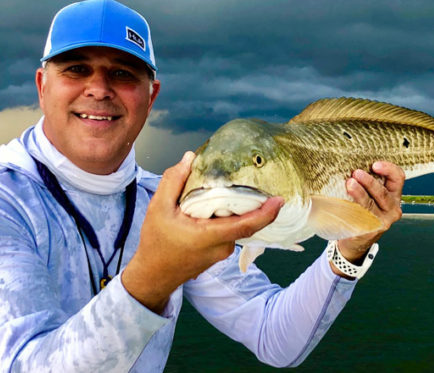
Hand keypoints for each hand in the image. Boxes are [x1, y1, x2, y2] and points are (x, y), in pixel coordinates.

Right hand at [121, 151, 283, 312]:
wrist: (154, 275)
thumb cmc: (155, 244)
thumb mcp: (158, 207)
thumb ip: (173, 181)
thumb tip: (190, 158)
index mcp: (210, 236)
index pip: (246, 225)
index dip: (266, 213)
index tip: (279, 200)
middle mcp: (222, 246)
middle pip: (245, 221)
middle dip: (253, 202)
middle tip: (257, 178)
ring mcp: (222, 252)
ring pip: (237, 226)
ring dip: (238, 209)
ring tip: (237, 186)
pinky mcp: (219, 253)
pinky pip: (231, 231)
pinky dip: (230, 217)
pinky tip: (222, 203)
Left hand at [331, 161, 403, 275]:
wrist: (357, 240)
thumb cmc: (362, 212)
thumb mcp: (370, 196)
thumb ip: (367, 183)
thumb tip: (351, 165)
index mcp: (394, 195)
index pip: (398, 178)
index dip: (388, 169)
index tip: (374, 165)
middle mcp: (392, 208)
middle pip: (383, 193)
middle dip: (369, 182)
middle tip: (356, 173)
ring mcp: (383, 221)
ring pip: (371, 205)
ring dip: (359, 193)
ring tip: (349, 184)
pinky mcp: (371, 230)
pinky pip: (360, 217)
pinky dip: (351, 208)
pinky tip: (343, 203)